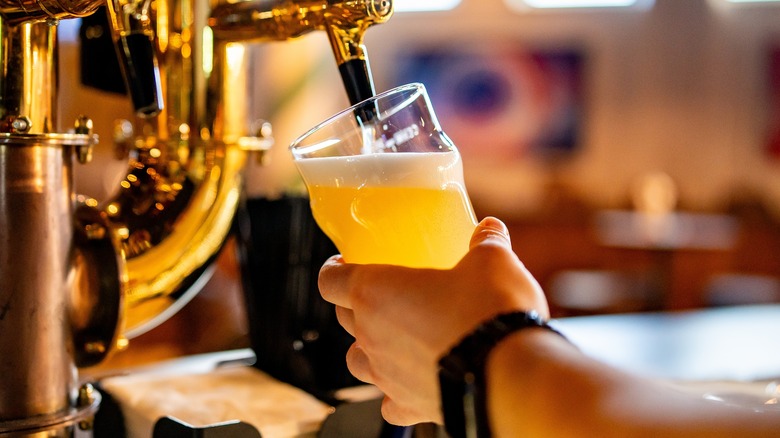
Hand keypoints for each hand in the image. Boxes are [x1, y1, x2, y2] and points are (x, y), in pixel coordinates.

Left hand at [318, 217, 548, 424]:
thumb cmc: (489, 311)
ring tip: (394, 340)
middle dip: (356, 304)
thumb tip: (490, 229)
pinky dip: (396, 393)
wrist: (509, 374)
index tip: (343, 265)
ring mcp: (385, 375)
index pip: (330, 280)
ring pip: (357, 361)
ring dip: (369, 349)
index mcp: (376, 291)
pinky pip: (389, 403)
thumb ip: (485, 243)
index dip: (333, 270)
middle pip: (343, 317)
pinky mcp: (408, 406)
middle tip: (384, 295)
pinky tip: (414, 384)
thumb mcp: (492, 262)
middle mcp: (371, 334)